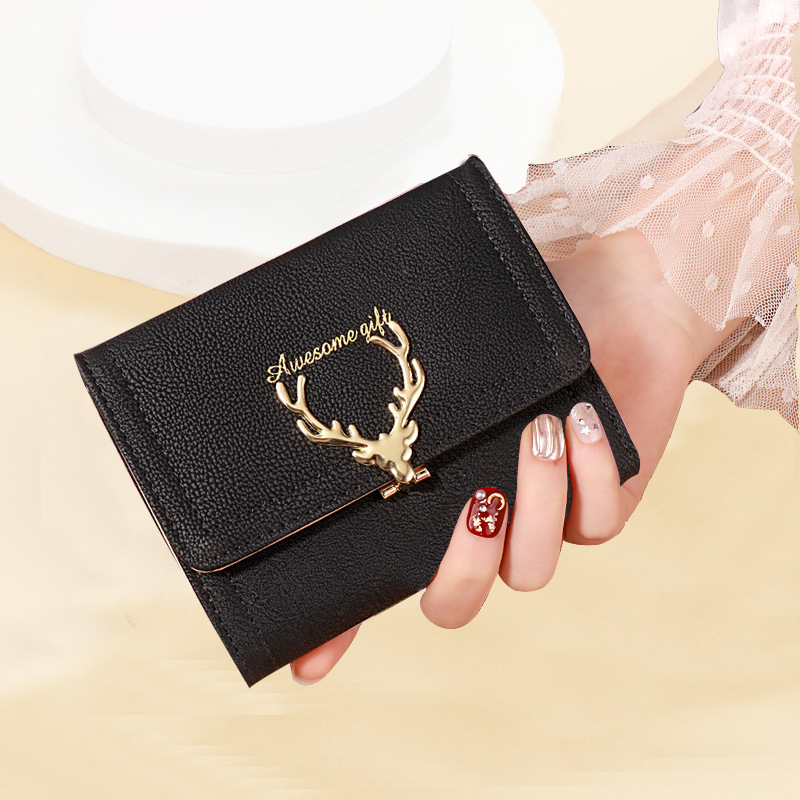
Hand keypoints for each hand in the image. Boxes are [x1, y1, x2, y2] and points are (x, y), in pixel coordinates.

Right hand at [290, 229, 747, 684]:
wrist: (615, 293)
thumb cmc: (522, 321)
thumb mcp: (452, 347)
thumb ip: (400, 361)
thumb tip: (317, 343)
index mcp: (433, 494)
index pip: (375, 576)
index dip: (340, 628)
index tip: (307, 665)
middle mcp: (481, 519)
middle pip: (453, 603)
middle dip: (459, 570)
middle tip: (476, 502)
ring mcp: (542, 521)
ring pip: (529, 571)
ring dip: (536, 504)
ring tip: (540, 431)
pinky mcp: (604, 506)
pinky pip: (596, 527)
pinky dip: (589, 477)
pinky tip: (580, 421)